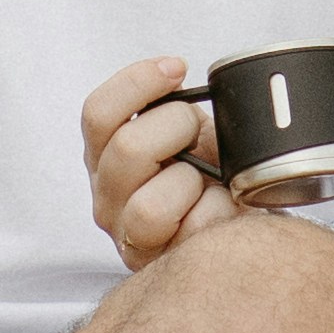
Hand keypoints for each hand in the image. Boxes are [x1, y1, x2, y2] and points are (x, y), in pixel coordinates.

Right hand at [79, 56, 241, 270]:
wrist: (235, 226)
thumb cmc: (208, 177)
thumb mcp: (190, 133)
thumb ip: (174, 105)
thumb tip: (177, 70)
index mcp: (105, 155)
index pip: (98, 113)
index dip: (138, 82)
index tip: (177, 68)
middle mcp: (107, 195)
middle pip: (127, 147)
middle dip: (179, 128)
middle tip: (199, 135)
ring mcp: (128, 233)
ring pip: (150, 204)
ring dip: (192, 184)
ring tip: (207, 183)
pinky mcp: (157, 264)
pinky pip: (191, 232)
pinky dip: (217, 215)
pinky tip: (222, 210)